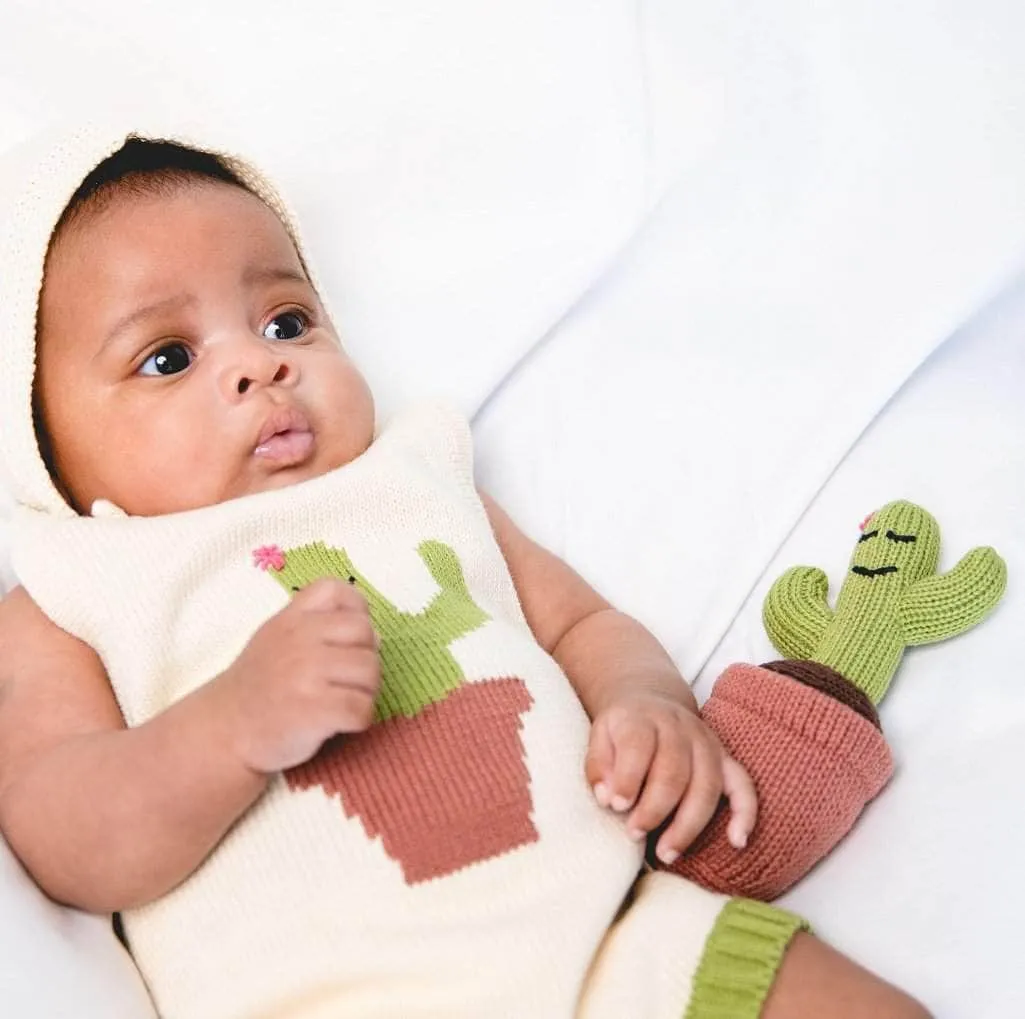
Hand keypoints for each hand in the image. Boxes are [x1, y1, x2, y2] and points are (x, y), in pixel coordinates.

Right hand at [215, 578, 380, 772]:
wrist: (224, 733)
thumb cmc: (259, 687)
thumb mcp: (276, 639)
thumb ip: (318, 626)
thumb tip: (375, 635)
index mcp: (291, 619)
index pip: (337, 590)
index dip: (356, 610)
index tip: (348, 639)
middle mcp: (299, 640)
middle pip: (366, 633)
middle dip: (366, 658)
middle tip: (347, 679)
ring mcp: (306, 674)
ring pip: (370, 672)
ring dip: (366, 692)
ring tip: (343, 702)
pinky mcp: (314, 709)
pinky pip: (363, 708)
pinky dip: (360, 720)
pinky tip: (340, 723)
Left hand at [585, 692, 756, 864]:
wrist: (650, 703)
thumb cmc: (623, 730)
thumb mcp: (599, 736)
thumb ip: (599, 765)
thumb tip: (607, 798)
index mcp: (644, 719)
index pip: (640, 746)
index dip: (628, 779)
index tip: (616, 806)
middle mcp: (680, 728)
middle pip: (674, 771)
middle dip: (654, 809)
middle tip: (633, 833)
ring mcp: (707, 743)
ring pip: (706, 785)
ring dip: (688, 824)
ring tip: (666, 853)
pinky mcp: (725, 759)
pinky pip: (744, 786)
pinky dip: (744, 813)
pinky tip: (737, 841)